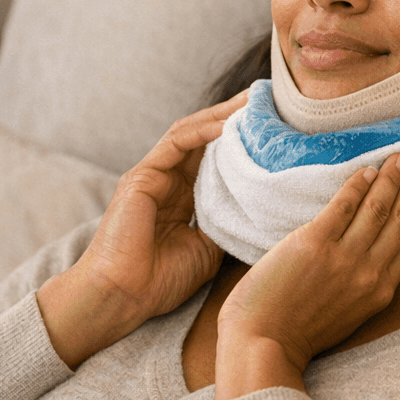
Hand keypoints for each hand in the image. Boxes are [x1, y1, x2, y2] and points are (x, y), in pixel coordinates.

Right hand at [37, 92, 248, 365]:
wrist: (124, 298)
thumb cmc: (162, 280)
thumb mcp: (209, 247)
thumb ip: (228, 221)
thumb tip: (260, 207)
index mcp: (185, 197)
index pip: (217, 157)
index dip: (243, 140)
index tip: (274, 128)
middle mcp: (169, 181)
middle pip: (206, 137)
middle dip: (234, 117)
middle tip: (266, 101)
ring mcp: (153, 176)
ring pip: (191, 133)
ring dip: (221, 116)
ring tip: (251, 102)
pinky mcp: (141, 177)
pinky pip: (175, 144)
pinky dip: (202, 131)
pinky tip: (227, 123)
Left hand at [213, 148, 399, 399]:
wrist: (263, 344)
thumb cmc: (299, 332)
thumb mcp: (350, 312)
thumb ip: (366, 283)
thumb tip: (372, 248)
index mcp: (381, 290)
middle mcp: (370, 272)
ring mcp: (343, 258)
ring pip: (379, 208)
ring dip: (393, 178)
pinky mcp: (314, 244)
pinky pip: (343, 206)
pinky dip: (358, 186)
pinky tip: (367, 169)